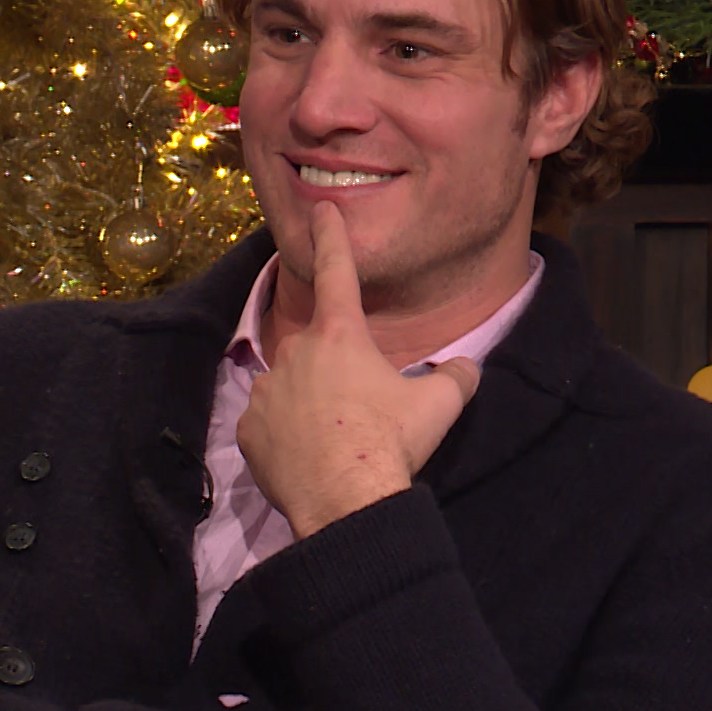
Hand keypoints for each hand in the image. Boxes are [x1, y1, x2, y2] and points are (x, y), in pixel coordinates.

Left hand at [235, 202, 481, 538]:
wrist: (346, 500)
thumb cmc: (392, 442)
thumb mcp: (440, 405)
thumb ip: (455, 376)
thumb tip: (464, 367)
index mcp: (341, 335)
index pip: (337, 272)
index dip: (331, 237)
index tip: (321, 210)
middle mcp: (297, 350)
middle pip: (318, 349)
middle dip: (336, 372)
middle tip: (360, 411)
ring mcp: (267, 389)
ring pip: (290, 386)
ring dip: (309, 403)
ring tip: (335, 440)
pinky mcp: (248, 428)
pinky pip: (268, 423)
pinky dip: (284, 435)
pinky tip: (306, 457)